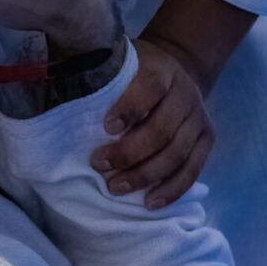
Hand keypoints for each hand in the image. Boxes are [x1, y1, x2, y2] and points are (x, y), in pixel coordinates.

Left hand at [90, 34, 213, 208]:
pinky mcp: (207, 140)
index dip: (130, 108)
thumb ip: (103, 78)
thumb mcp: (123, 63)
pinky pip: (192, 170)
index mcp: (164, 71)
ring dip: (146, 175)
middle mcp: (186, 95)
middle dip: (130, 153)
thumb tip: (59, 96)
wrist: (180, 69)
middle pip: (162, 130)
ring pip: (177, 154)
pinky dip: (172, 189)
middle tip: (100, 165)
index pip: (151, 87)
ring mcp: (200, 119)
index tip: (106, 128)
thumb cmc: (137, 72)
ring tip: (116, 188)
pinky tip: (150, 203)